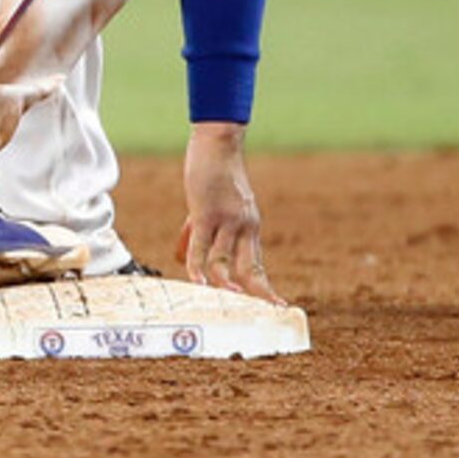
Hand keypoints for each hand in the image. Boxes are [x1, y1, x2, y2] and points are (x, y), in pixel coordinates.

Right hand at [178, 121, 283, 303]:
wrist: (218, 143)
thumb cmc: (213, 170)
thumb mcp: (213, 205)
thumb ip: (201, 230)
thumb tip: (184, 256)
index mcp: (249, 226)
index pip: (257, 265)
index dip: (264, 289)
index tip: (275, 308)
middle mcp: (245, 227)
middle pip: (250, 269)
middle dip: (252, 295)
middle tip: (254, 314)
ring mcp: (227, 220)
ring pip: (223, 262)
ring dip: (220, 284)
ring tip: (217, 300)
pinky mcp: (207, 213)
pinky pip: (202, 247)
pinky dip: (198, 267)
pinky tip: (197, 282)